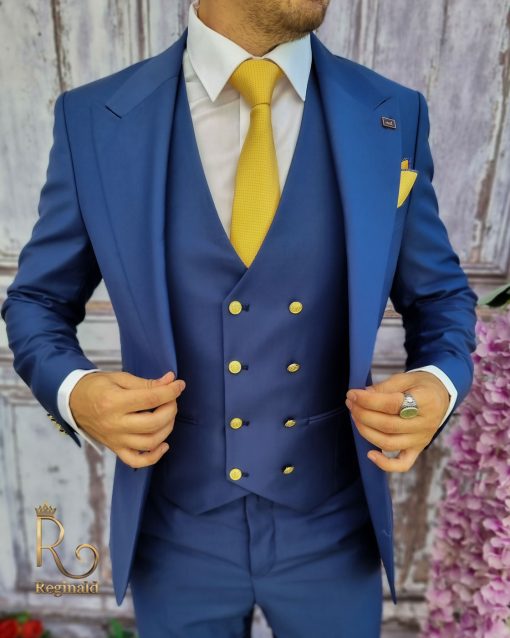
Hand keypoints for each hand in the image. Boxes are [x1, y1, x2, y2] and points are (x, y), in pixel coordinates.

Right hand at [69, 369, 185, 467]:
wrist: (73, 402)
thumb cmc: (98, 387)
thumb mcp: (120, 378)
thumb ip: (146, 383)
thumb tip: (170, 380)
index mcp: (114, 402)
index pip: (150, 399)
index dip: (170, 391)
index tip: (179, 384)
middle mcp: (115, 424)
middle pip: (153, 423)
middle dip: (170, 409)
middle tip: (172, 400)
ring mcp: (115, 439)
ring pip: (149, 442)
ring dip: (166, 429)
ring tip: (167, 416)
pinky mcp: (115, 449)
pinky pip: (136, 461)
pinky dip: (154, 456)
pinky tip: (163, 444)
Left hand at [345, 371, 449, 471]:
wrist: (440, 396)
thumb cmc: (420, 385)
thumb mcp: (406, 378)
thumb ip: (384, 387)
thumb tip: (362, 396)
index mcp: (426, 401)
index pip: (392, 404)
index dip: (368, 400)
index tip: (352, 394)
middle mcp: (425, 424)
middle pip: (388, 425)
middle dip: (363, 414)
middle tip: (350, 403)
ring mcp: (421, 440)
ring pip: (389, 443)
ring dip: (366, 431)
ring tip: (355, 417)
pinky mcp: (417, 450)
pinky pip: (402, 464)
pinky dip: (385, 464)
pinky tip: (370, 454)